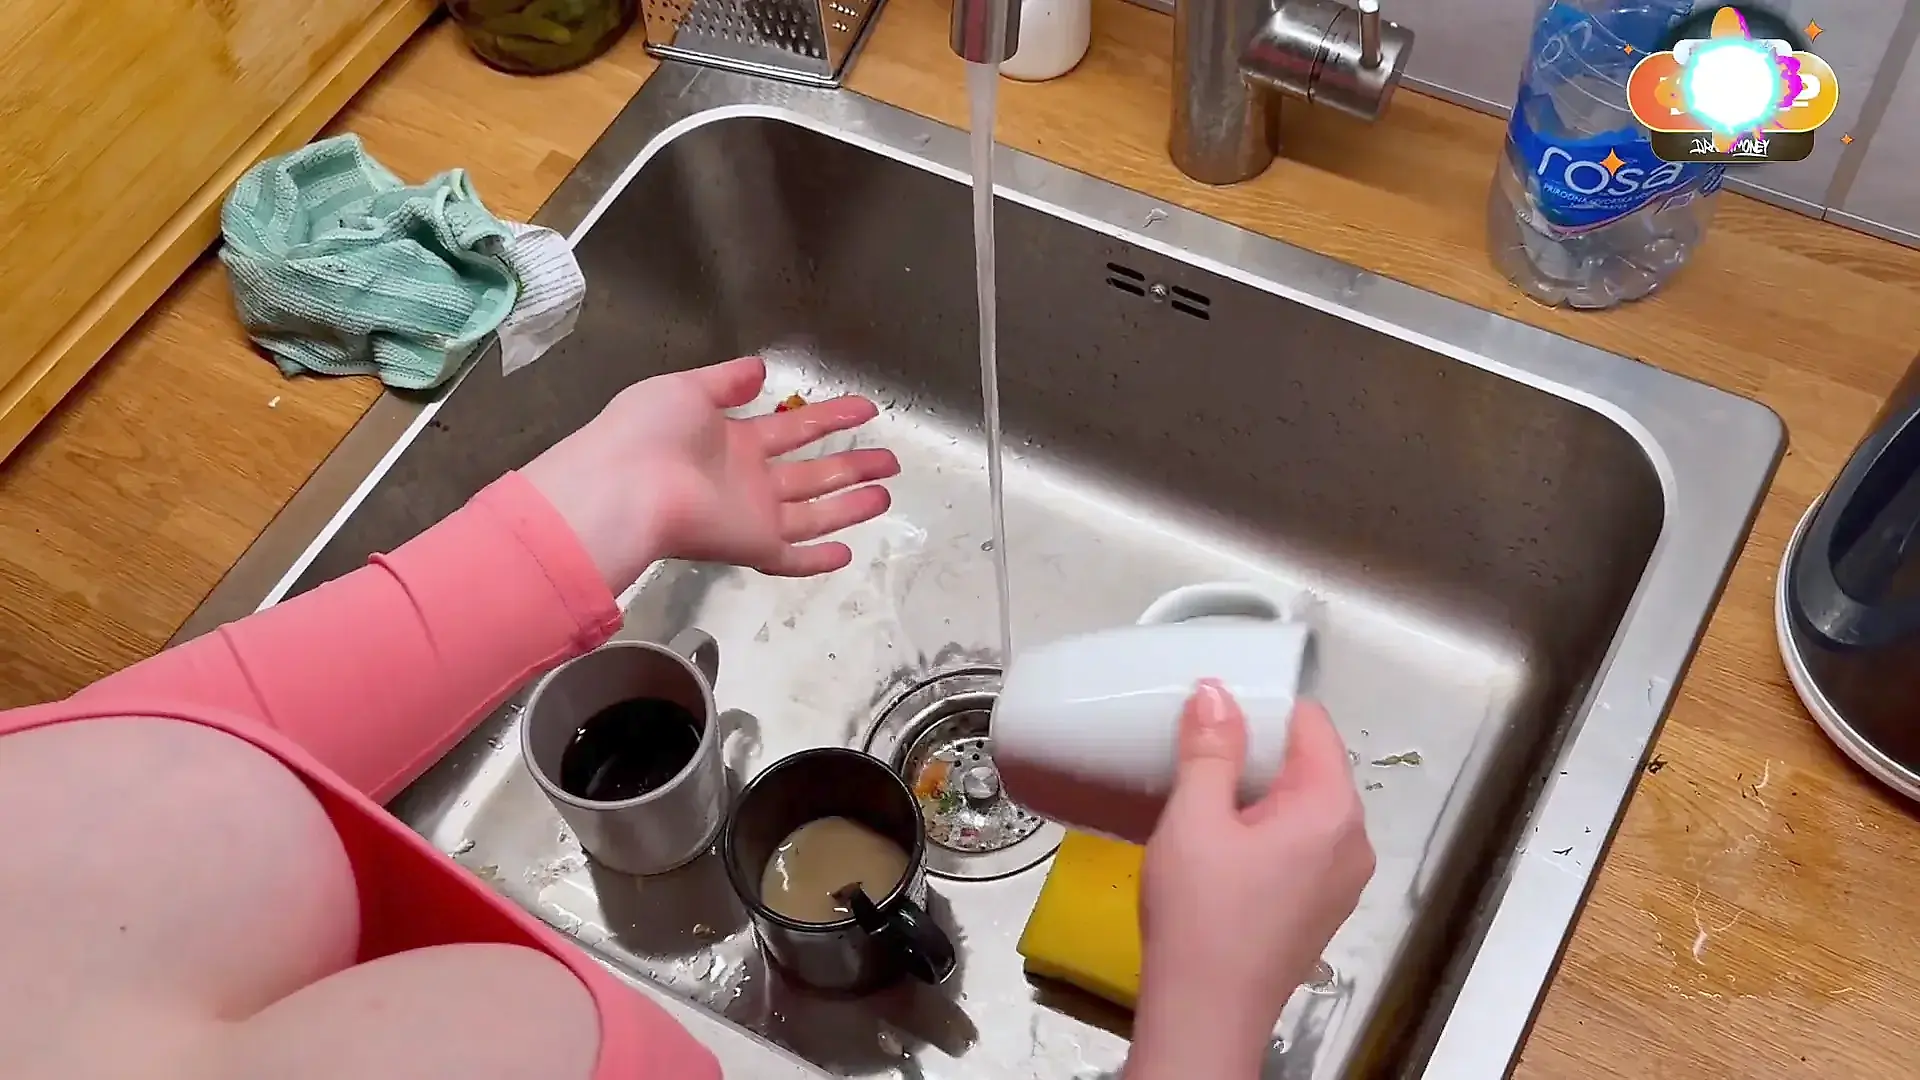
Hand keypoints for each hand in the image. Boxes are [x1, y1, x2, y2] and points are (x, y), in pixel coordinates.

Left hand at [521, 357, 900, 591]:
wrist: (625, 485)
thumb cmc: (648, 432)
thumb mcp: (687, 388)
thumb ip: (726, 381)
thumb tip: (760, 369)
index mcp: (731, 440)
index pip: (792, 428)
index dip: (830, 418)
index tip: (865, 409)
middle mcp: (746, 479)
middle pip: (811, 472)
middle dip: (851, 464)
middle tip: (889, 458)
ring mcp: (751, 514)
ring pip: (813, 512)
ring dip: (850, 504)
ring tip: (887, 493)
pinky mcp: (751, 545)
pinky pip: (791, 557)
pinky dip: (818, 559)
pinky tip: (849, 552)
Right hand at [1126, 682, 1374, 1079]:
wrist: (1205, 1015)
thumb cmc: (1201, 920)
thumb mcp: (1194, 820)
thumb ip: (1210, 750)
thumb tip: (1217, 694)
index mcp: (1332, 811)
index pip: (1312, 725)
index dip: (1263, 708)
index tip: (1215, 713)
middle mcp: (1352, 843)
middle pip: (1310, 766)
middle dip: (1256, 754)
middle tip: (1198, 757)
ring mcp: (1341, 881)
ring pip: (1302, 808)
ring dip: (1255, 796)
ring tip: (1201, 802)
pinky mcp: (1320, 909)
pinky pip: (1299, 847)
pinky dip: (1263, 834)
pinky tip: (1218, 848)